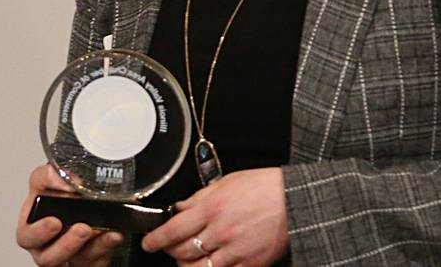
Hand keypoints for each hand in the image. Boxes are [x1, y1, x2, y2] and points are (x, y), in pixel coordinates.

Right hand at [16, 163, 123, 266]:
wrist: (82, 197)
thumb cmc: (58, 192)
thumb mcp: (47, 177)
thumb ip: (50, 175)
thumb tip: (67, 180)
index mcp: (32, 226)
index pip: (27, 235)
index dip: (39, 232)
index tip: (55, 222)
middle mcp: (47, 245)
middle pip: (48, 258)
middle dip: (66, 245)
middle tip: (82, 229)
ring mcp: (68, 254)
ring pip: (76, 261)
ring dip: (91, 247)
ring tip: (100, 230)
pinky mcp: (87, 260)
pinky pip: (96, 261)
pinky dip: (106, 246)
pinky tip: (113, 234)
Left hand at [141, 168, 287, 266]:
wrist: (292, 200)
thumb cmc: (262, 187)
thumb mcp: (225, 183)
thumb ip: (199, 197)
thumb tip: (179, 207)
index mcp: (211, 209)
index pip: (173, 229)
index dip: (156, 239)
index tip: (148, 243)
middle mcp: (220, 232)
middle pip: (182, 252)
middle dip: (170, 251)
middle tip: (168, 247)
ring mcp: (234, 251)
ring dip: (186, 265)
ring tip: (185, 259)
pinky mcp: (249, 265)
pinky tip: (209, 264)